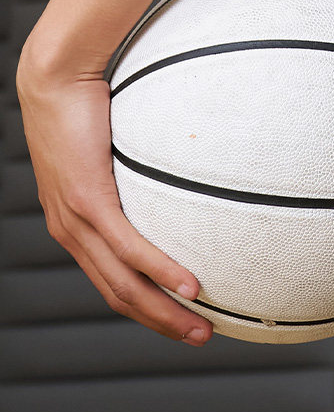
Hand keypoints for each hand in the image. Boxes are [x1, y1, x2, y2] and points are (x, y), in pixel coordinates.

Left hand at [16, 54, 213, 345]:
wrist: (57, 74)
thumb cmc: (87, 98)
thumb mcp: (111, 142)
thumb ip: (132, 162)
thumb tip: (175, 155)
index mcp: (74, 222)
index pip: (109, 279)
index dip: (144, 305)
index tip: (180, 316)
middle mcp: (71, 230)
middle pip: (117, 293)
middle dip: (159, 322)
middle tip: (198, 336)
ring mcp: (78, 218)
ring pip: (123, 282)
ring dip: (163, 311)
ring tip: (199, 327)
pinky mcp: (89, 199)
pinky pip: (129, 247)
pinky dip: (161, 271)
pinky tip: (190, 285)